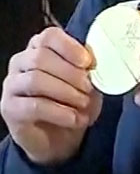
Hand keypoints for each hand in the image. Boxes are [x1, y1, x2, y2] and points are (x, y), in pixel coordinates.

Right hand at [1, 28, 101, 164]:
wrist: (60, 138)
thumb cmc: (75, 103)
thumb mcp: (88, 82)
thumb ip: (88, 68)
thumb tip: (97, 59)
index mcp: (40, 49)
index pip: (49, 36)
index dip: (69, 47)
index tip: (88, 62)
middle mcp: (21, 63)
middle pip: (41, 58)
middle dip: (71, 74)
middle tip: (89, 88)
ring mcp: (12, 85)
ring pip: (35, 80)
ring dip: (66, 92)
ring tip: (84, 104)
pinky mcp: (9, 108)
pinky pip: (34, 106)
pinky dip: (60, 112)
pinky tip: (75, 119)